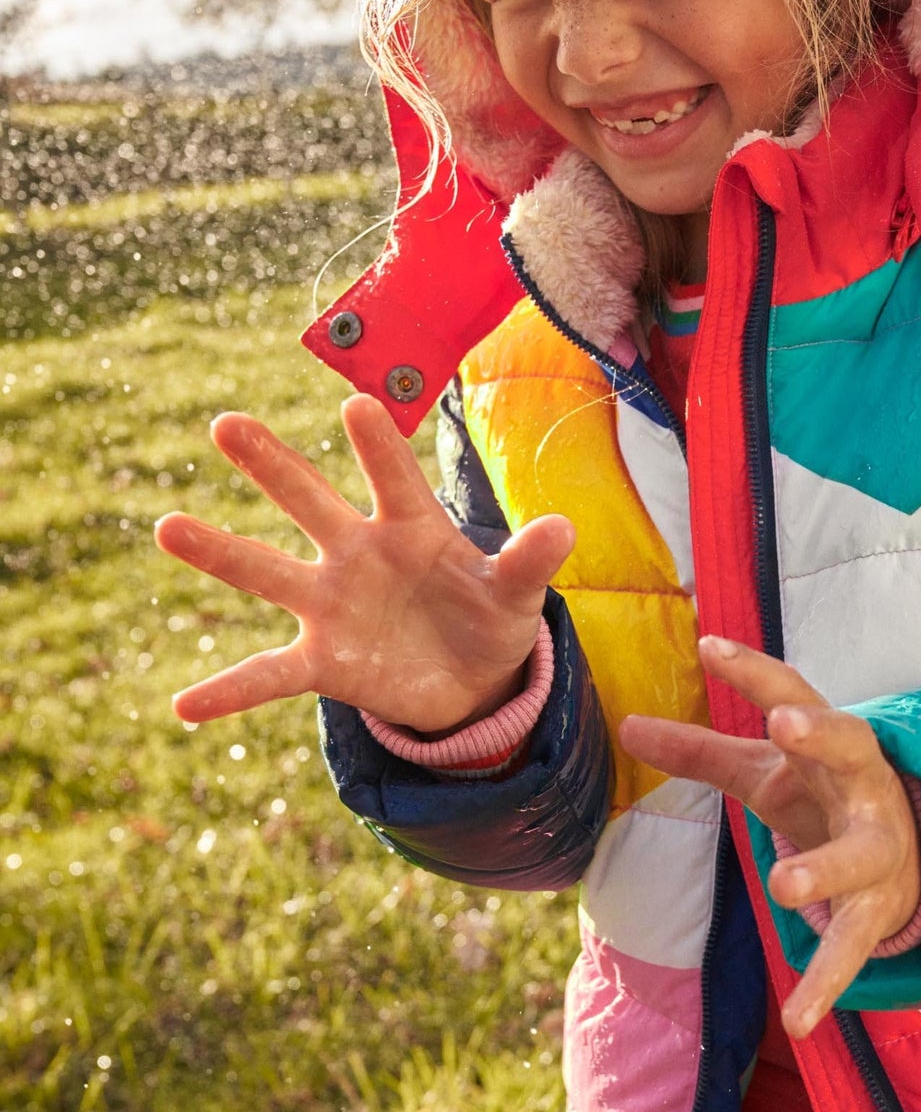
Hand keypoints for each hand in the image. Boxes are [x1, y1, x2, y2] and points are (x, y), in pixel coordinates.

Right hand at [154, 394, 573, 729]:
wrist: (470, 679)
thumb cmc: (489, 616)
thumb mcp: (517, 592)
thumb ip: (530, 561)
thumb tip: (562, 528)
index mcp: (411, 526)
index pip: (394, 477)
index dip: (379, 446)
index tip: (358, 406)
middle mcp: (359, 553)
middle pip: (310, 502)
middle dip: (271, 464)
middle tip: (226, 423)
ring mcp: (332, 603)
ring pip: (268, 571)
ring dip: (218, 551)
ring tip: (167, 526)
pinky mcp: (323, 659)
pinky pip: (269, 674)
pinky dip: (228, 691)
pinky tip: (184, 705)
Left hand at [619, 637, 920, 1040]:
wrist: (907, 859)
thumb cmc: (822, 797)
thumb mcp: (764, 772)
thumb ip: (700, 751)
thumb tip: (627, 725)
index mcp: (828, 743)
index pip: (794, 691)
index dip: (753, 671)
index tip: (709, 646)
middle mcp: (863, 786)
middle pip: (852, 747)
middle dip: (821, 734)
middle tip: (785, 724)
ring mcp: (877, 850)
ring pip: (859, 854)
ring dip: (825, 868)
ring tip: (784, 885)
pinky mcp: (878, 913)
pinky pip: (853, 949)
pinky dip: (826, 984)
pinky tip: (798, 1020)